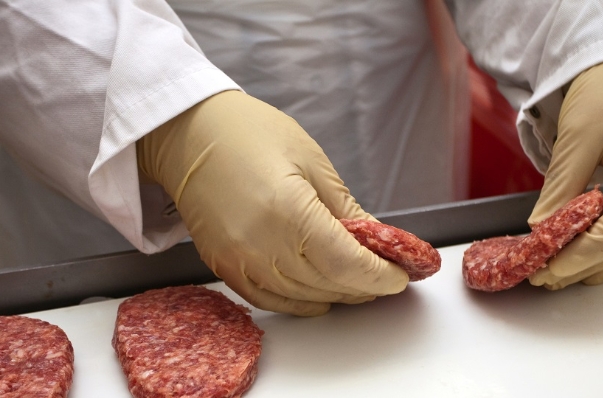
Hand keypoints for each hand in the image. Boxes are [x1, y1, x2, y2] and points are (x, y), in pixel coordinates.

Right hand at [137, 90, 408, 315]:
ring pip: (303, 297)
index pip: (346, 263)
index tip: (400, 273)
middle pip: (328, 284)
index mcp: (289, 210)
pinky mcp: (223, 266)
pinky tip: (321, 295)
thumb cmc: (250, 133)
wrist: (188, 133)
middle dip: (365, 285)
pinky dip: (301, 303)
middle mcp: (261, 243)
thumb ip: (345, 208)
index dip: (379, 275)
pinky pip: (269, 301)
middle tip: (387, 275)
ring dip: (338, 294)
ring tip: (360, 283)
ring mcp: (238, 260)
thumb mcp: (311, 161)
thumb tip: (376, 239)